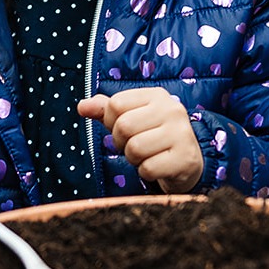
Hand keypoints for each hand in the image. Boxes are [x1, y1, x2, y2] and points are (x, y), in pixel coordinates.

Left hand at [78, 88, 203, 193]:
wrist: (187, 162)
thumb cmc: (152, 137)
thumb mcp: (130, 118)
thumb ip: (105, 110)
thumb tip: (82, 106)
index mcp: (156, 95)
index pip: (116, 104)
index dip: (111, 121)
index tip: (124, 129)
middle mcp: (172, 110)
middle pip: (123, 126)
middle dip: (121, 142)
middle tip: (134, 145)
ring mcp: (181, 134)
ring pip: (135, 148)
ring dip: (133, 158)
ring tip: (146, 155)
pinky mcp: (185, 158)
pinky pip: (148, 168)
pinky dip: (146, 172)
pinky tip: (157, 166)